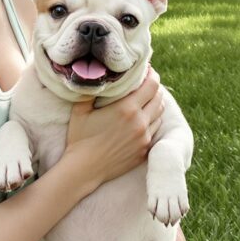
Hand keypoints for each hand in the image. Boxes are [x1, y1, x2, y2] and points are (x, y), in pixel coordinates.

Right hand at [64, 67, 164, 188]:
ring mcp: (144, 138)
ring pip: (159, 114)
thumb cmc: (80, 138)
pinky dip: (152, 122)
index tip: (147, 70)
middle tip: (145, 84)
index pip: (151, 85)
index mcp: (127, 109)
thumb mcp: (80, 110)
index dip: (152, 75)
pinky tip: (142, 120)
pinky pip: (155, 131)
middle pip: (159, 98)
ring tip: (145, 101)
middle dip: (154, 88)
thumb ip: (90, 90)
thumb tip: (94, 75)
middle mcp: (140, 122)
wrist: (84, 169)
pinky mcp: (144, 151)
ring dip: (155, 105)